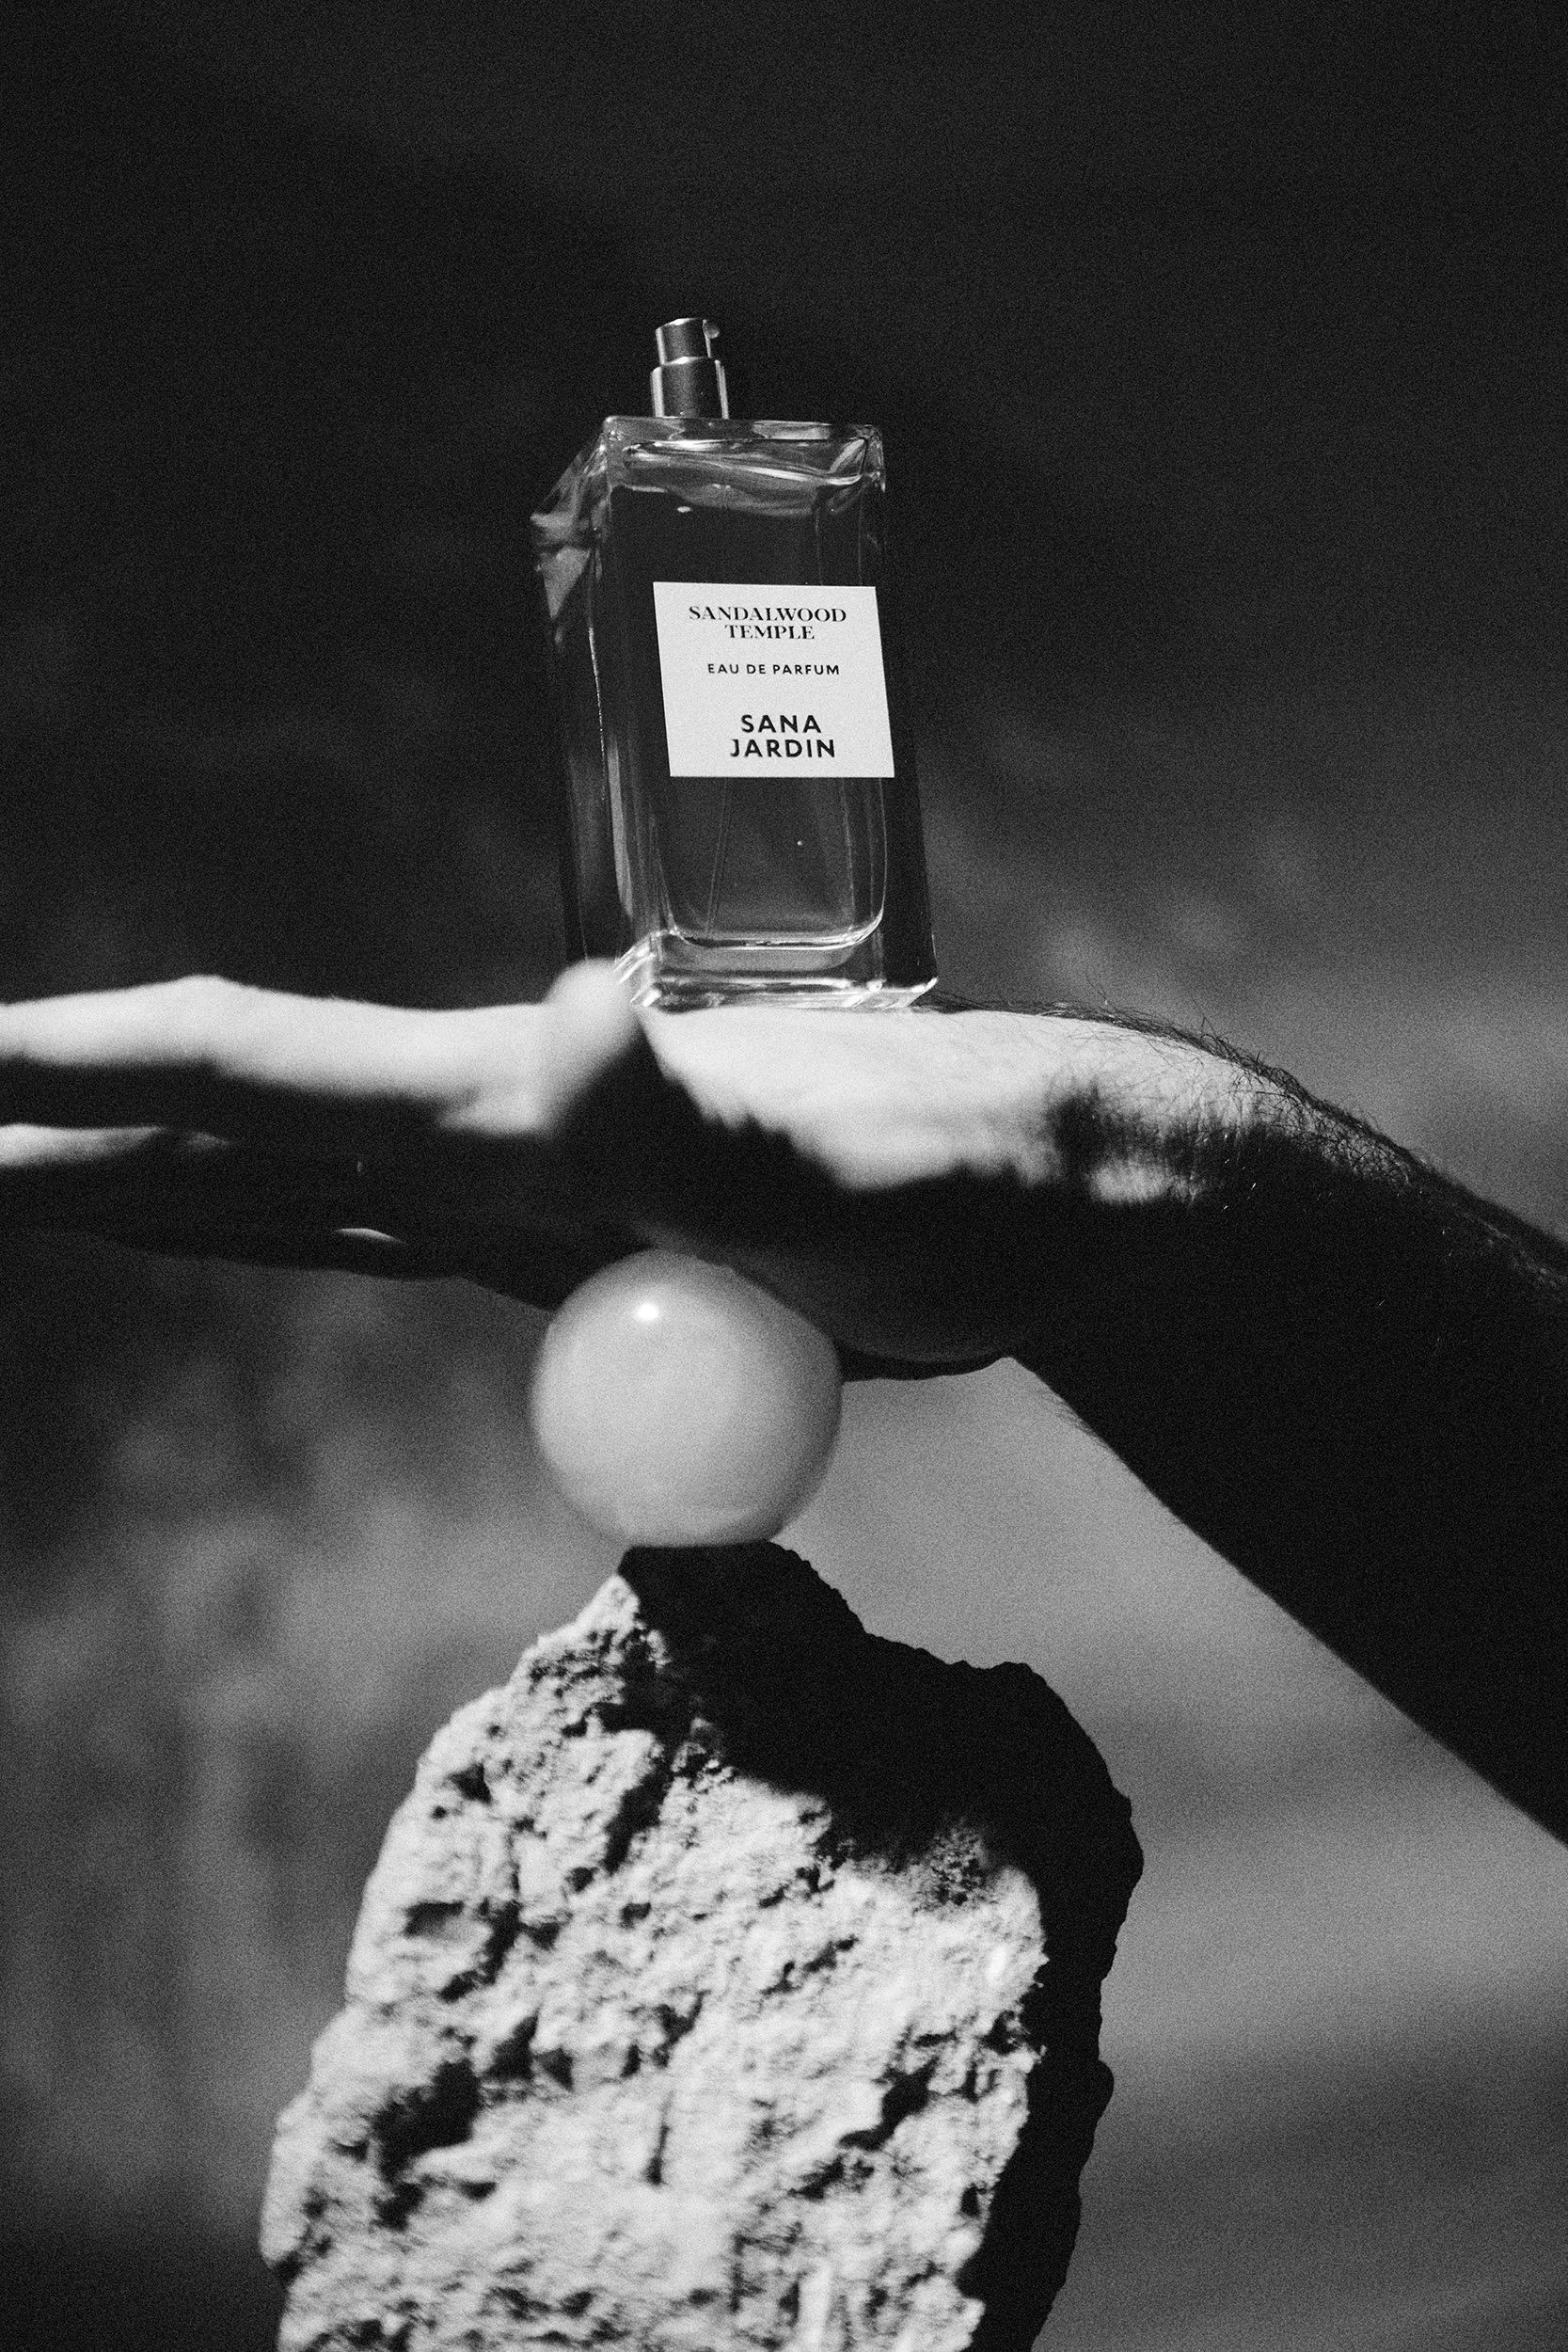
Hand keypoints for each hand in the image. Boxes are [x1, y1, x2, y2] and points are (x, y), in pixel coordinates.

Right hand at [0, 963, 1255, 1375]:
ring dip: (125, 1169)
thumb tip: (573, 1024)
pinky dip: (241, 1220)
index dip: (86, 1068)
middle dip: (56, 1118)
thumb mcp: (850, 1171)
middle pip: (224, 1113)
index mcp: (514, 1099)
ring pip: (271, 1169)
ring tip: (11, 1166)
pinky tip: (199, 1220)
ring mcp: (513, 1175)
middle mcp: (489, 1118)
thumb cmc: (980, 1178)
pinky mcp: (556, 1231)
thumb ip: (699, 1122)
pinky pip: (353, 1229)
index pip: (255, 1070)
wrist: (1056, 1185)